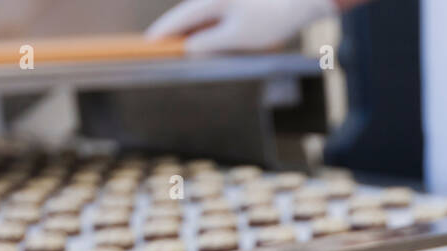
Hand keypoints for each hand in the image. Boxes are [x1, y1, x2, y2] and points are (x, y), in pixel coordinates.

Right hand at [146, 0, 336, 53]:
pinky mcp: (237, 4)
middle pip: (188, 16)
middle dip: (174, 33)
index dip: (162, 33)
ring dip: (193, 33)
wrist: (300, 2)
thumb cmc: (271, 19)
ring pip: (202, 17)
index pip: (179, 19)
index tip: (146, 45)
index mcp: (212, 1)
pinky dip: (209, 30)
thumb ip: (210, 42)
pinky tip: (208, 41)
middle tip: (158, 49)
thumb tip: (188, 48)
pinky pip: (215, 17)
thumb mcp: (237, 37)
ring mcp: (226, 0)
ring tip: (182, 50)